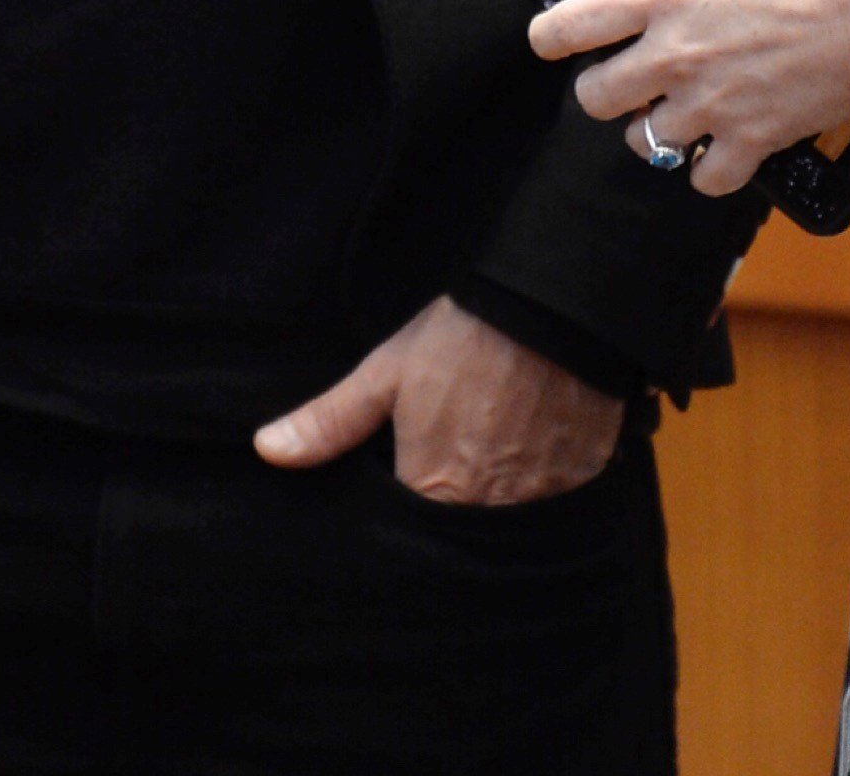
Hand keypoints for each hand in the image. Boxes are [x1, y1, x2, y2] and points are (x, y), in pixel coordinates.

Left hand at [254, 294, 626, 504]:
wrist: (552, 310)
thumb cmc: (462, 339)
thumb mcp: (387, 373)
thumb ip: (331, 422)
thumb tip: (268, 451)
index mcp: (437, 487)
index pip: (411, 538)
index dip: (405, 526)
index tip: (402, 501)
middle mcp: (489, 508)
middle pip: (461, 539)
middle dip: (450, 524)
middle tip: (451, 479)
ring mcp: (541, 500)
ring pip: (508, 530)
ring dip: (495, 511)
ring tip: (491, 472)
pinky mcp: (581, 484)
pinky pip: (554, 513)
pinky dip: (540, 499)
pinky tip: (531, 467)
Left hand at [530, 0, 849, 197]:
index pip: (566, 27)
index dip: (550, 36)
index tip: (556, 39)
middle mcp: (673, 53)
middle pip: (593, 97)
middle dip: (603, 88)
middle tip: (626, 78)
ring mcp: (710, 102)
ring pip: (642, 142)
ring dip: (651, 130)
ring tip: (674, 113)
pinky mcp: (752, 138)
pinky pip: (703, 177)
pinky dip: (707, 168)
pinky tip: (718, 149)